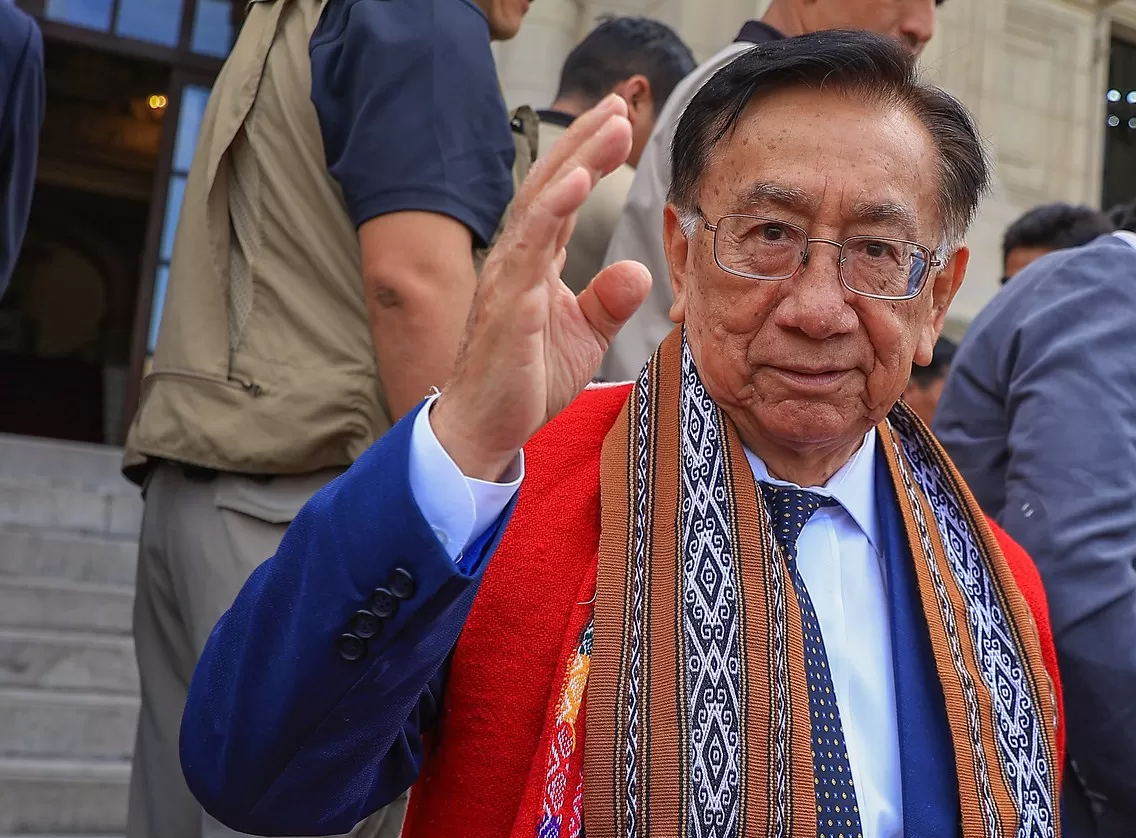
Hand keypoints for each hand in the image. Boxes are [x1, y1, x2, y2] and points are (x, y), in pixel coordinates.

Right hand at [430, 95, 652, 479]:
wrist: (487, 427)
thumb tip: (639, 271)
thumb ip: (608, 300)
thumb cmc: (526, 380)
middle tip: (620, 104)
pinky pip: (531, 244)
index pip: (562, 197)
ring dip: (577, 159)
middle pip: (552, 184)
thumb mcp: (583, 336)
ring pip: (542, 202)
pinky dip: (554, 207)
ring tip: (610, 125)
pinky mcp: (509, 301)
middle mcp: (517, 258)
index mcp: (535, 262)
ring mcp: (509, 275)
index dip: (589, 156)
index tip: (619, 122)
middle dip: (586, 142)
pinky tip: (577, 179)